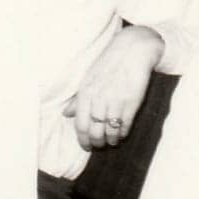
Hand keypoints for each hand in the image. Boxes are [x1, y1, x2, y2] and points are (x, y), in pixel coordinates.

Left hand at [63, 25, 163, 149]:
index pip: (80, 124)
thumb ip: (78, 99)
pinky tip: (122, 135)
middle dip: (96, 143)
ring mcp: (115, 102)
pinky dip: (123, 134)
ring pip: (110, 131)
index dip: (82, 139)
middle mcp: (98, 99)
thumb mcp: (88, 79)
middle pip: (94, 131)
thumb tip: (66, 113)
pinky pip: (125, 125)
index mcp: (85, 93)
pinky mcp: (131, 103)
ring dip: (110, 140)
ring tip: (111, 142)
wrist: (131, 51)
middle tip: (98, 146)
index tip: (85, 146)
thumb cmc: (108, 65)